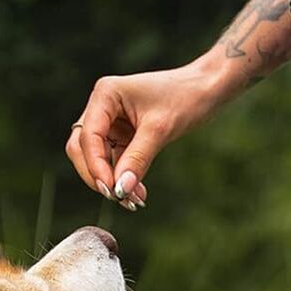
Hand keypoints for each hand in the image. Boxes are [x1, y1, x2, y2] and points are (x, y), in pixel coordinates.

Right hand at [65, 57, 231, 209]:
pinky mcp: (122, 133)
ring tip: (134, 201)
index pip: (88, 136)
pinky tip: (138, 193)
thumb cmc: (186, 98)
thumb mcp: (160, 130)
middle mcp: (102, 106)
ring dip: (112, 180)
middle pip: (83, 148)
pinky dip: (123, 176)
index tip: (112, 190)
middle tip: (119, 198)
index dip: (96, 166)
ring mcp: (111, 120)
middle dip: (99, 175)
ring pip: (97, 158)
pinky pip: (114, 160)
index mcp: (105, 94)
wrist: (207, 89)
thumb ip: (137, 159)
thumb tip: (120, 190)